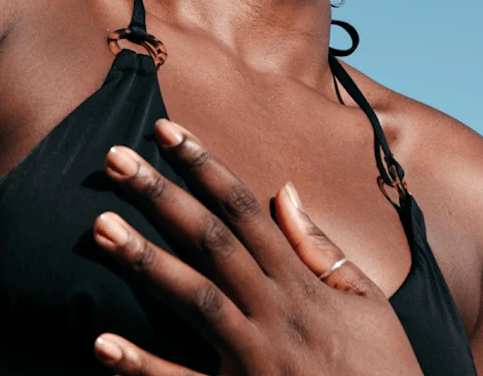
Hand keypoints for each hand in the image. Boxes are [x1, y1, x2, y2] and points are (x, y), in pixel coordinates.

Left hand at [90, 118, 423, 375]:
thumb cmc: (383, 371)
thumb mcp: (368, 304)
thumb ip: (322, 248)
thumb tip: (284, 190)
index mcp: (302, 285)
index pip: (244, 211)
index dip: (203, 167)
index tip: (165, 130)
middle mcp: (275, 313)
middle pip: (211, 241)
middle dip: (161, 196)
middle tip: (114, 158)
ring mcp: (255, 360)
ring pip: (194, 300)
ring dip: (145, 261)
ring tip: (99, 227)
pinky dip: (141, 366)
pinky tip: (101, 343)